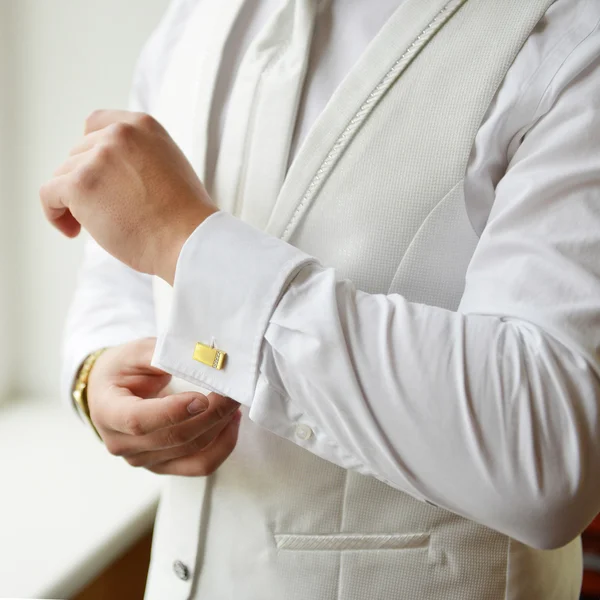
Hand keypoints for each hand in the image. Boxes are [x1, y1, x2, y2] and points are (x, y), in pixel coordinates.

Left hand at [40, 110, 216, 283]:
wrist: (189, 239)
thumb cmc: (185, 218)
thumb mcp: (170, 167)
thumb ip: (141, 157)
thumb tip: (112, 174)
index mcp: (143, 126)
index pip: (96, 124)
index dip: (91, 152)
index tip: (98, 176)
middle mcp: (118, 134)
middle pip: (78, 154)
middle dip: (86, 182)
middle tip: (105, 212)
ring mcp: (97, 157)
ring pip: (64, 176)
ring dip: (74, 202)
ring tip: (96, 226)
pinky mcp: (80, 184)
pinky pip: (49, 195)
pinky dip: (55, 213)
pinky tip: (72, 231)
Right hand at [87, 338, 240, 475]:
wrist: (110, 392)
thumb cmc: (122, 370)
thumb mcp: (136, 353)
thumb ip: (164, 354)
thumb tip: (201, 358)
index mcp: (109, 412)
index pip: (138, 420)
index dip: (172, 412)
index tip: (201, 398)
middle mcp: (123, 444)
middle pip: (174, 437)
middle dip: (211, 414)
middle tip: (231, 392)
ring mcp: (144, 460)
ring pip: (192, 452)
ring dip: (220, 427)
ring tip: (234, 403)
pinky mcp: (164, 466)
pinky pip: (200, 466)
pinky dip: (222, 446)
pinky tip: (230, 423)